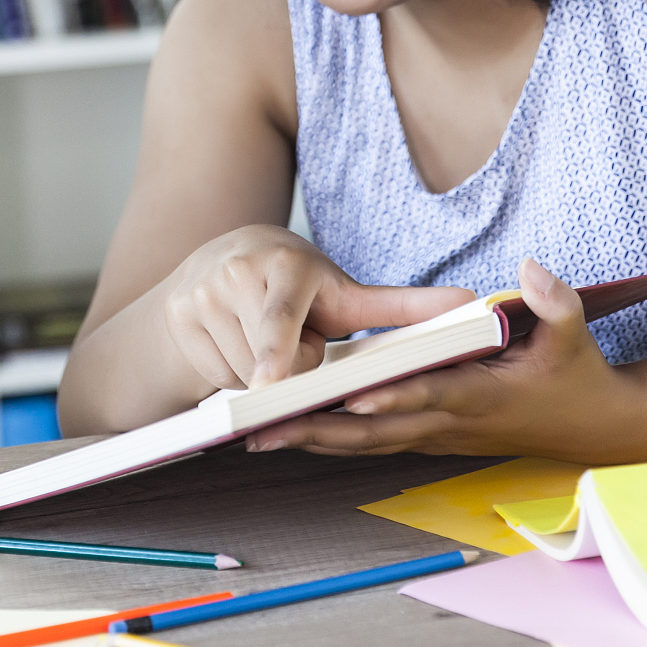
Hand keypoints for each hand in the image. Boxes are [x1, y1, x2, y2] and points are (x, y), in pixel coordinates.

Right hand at [163, 225, 476, 390]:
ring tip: (270, 350)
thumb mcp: (345, 294)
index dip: (275, 353)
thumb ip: (405, 307)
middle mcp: (236, 274)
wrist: (220, 262)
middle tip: (297, 349)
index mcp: (286, 267)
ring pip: (239, 377)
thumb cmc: (297, 286)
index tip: (269, 385)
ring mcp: (199, 297)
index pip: (280, 319)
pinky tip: (236, 351)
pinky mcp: (176, 318)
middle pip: (268, 365)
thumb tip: (470, 305)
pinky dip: (229, 378)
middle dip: (289, 371)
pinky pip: (211, 377)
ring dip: (260, 380)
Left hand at [241, 258, 646, 461]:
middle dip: (319, 430)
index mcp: (481, 396)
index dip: (388, 396)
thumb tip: (531, 270)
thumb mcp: (575, 335)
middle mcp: (451, 422)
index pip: (427, 395)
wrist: (597, 427)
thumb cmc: (580, 375)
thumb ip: (554, 302)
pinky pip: (375, 443)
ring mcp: (439, 436)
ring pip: (367, 444)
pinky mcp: (432, 438)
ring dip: (314, 442)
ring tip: (255, 437)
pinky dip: (334, 441)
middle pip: (376, 431)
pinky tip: (292, 436)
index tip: (346, 394)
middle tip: (262, 428)